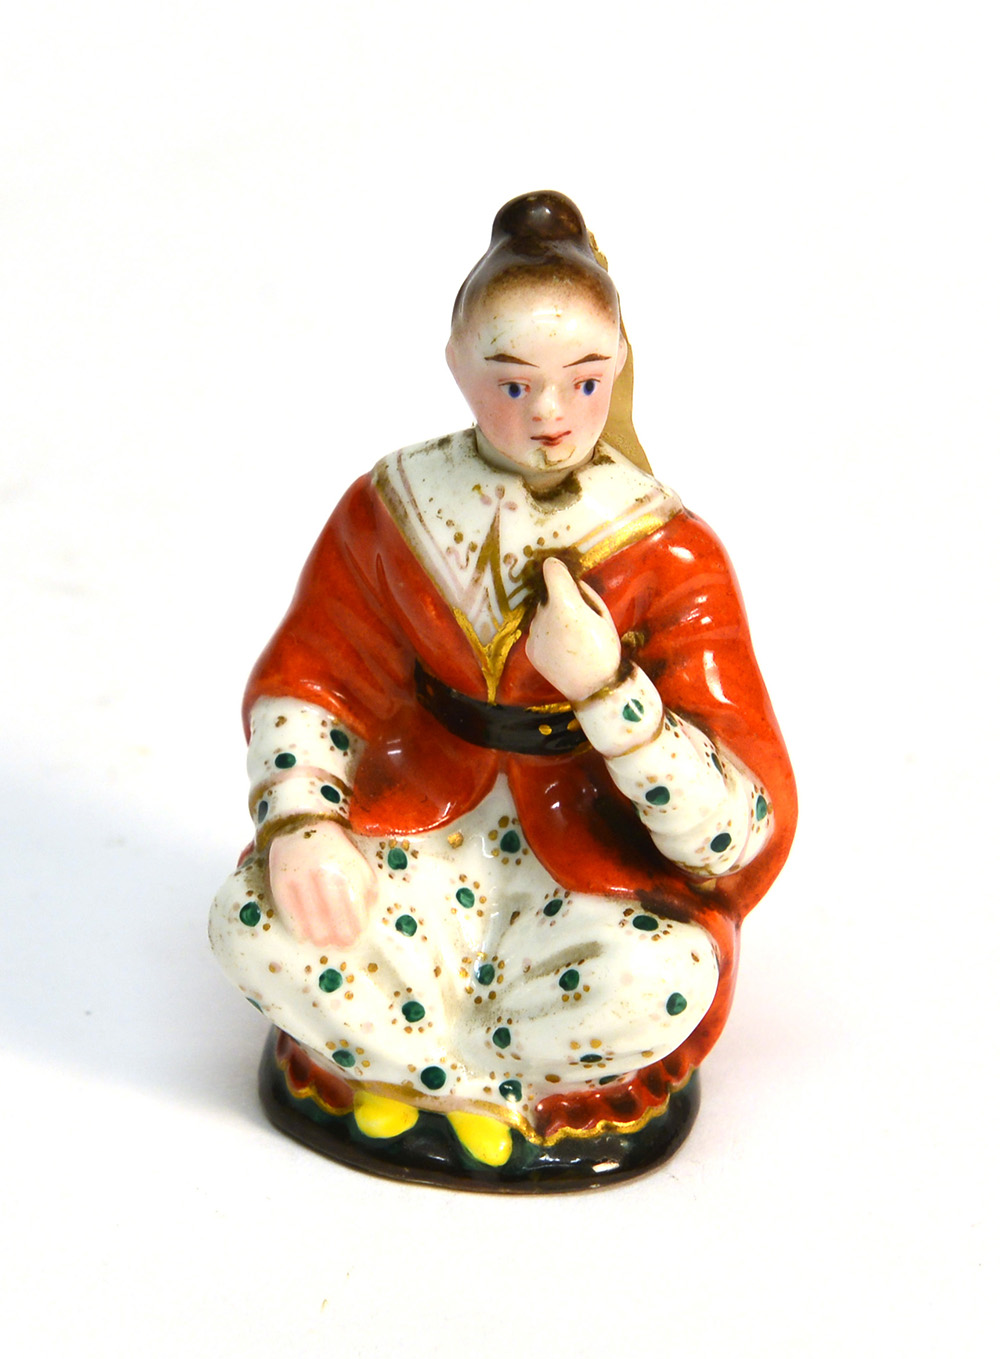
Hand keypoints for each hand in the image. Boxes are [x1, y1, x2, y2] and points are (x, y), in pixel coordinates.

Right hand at [268, 821, 376, 947]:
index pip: (354, 917)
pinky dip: (300, 930)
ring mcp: (300, 880)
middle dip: (338, 939)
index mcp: (347, 872)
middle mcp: (323, 877)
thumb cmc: (336, 850)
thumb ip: (367, 891)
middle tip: (338, 941)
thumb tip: (366, 919)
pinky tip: (305, 932)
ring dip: (320, 938)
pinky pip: (291, 918)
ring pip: (312, 928)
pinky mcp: (280, 883)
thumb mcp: (359, 865)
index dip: (354, 933)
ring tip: (323, 938)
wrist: (302, 824)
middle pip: (333, 928)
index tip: (353, 938)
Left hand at [526, 557, 621, 701]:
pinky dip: (547, 636)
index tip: (561, 571)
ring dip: (552, 618)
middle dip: (559, 599)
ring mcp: (534, 633)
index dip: (557, 568)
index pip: (551, 569)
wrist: (593, 688)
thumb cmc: (605, 649)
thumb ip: (584, 594)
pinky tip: (562, 649)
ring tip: (571, 637)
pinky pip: (538, 633)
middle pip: (548, 595)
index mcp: (565, 603)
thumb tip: (571, 582)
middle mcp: (543, 614)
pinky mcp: (529, 649)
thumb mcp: (603, 616)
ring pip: (542, 614)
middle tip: (577, 617)